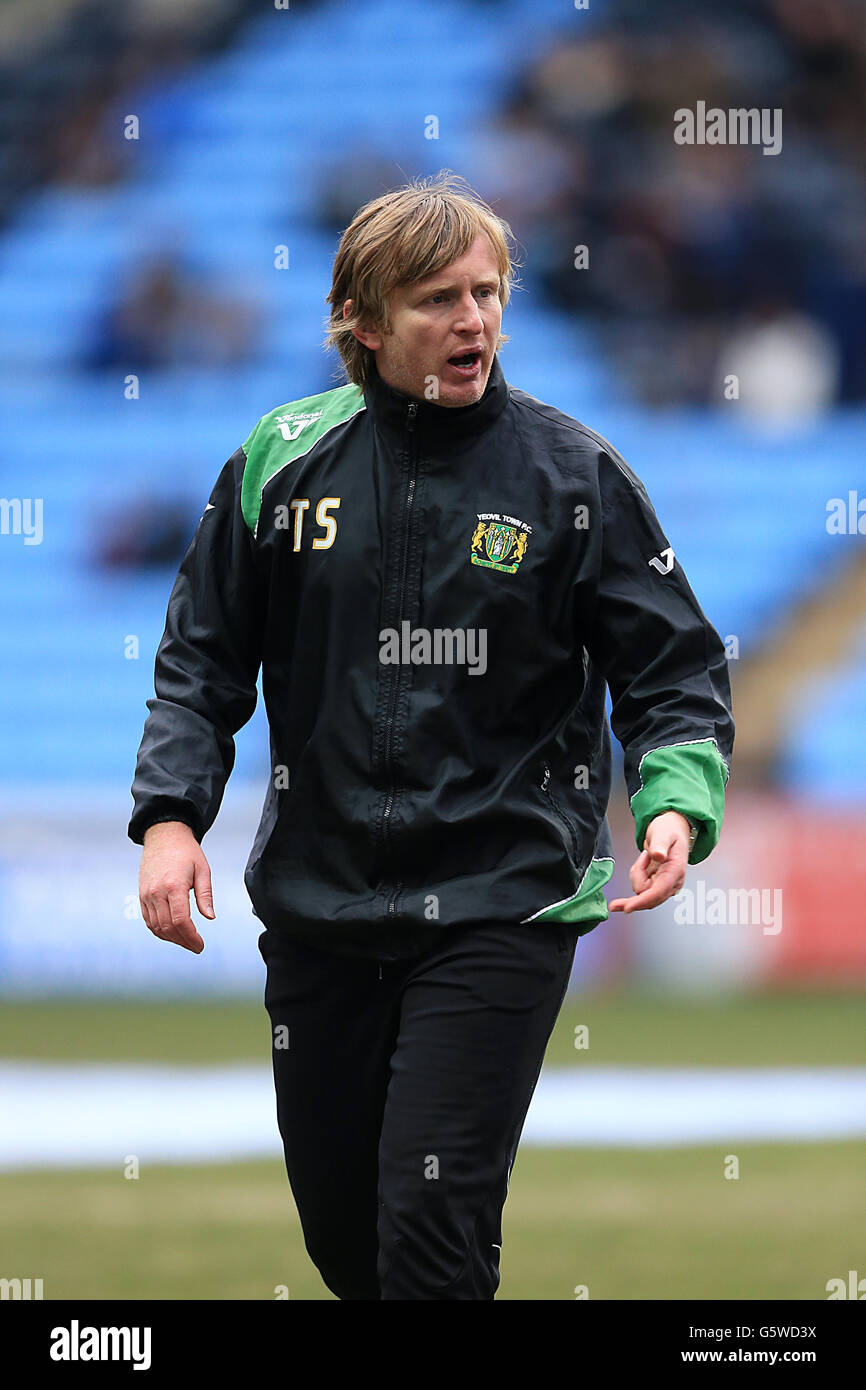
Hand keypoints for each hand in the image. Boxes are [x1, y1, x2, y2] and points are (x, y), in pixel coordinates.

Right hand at [138, 821, 213, 952]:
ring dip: (171, 938)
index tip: (200, 945)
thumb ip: (206, 896)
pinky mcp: (142, 895)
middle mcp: (157, 892)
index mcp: (174, 886)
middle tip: (196, 946)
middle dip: (183, 941)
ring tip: (186, 941)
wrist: (164, 836)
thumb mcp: (203, 870)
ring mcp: (147, 894)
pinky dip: (159, 931)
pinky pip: (148, 920)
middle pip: (167, 927)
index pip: (181, 921)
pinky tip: (171, 933)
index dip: (191, 937)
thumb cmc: (186, 851)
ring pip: (156, 927)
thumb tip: (210, 917)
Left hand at [608, 810, 690, 913]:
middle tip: (614, 904)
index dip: (642, 901)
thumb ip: (660, 844)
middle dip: (634, 893)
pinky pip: (640, 887)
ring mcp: (665, 885)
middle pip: (648, 899)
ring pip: (641, 892)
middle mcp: (672, 882)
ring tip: (645, 857)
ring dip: (637, 875)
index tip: (627, 908)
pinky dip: (637, 875)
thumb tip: (658, 856)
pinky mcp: (658, 885)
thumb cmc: (669, 830)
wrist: (672, 830)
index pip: (658, 892)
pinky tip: (644, 863)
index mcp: (676, 871)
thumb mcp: (663, 833)